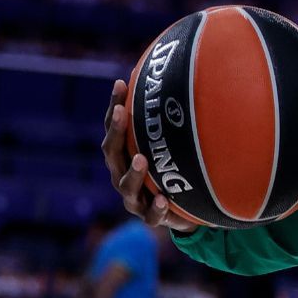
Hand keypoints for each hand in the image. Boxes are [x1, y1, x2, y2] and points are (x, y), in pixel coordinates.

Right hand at [102, 79, 195, 232]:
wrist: (182, 213)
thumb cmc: (171, 172)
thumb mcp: (170, 147)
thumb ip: (171, 123)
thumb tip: (185, 80)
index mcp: (124, 156)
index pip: (115, 129)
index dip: (115, 106)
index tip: (121, 83)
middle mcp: (122, 175)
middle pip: (112, 153)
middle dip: (116, 132)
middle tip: (122, 113)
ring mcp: (134, 199)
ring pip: (126, 186)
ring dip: (132, 172)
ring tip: (141, 159)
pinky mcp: (150, 218)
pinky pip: (151, 216)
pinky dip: (156, 208)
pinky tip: (163, 199)